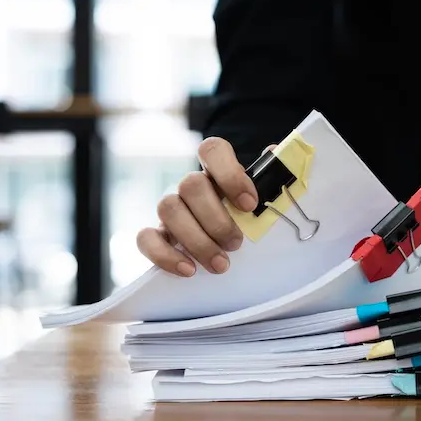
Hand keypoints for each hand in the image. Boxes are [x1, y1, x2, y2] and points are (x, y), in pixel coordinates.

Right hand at [136, 138, 271, 276]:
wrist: (230, 247)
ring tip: (220, 264)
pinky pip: (145, 238)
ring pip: (168, 208)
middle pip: (190, 184)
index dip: (229, 174)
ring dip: (196, 240)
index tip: (249, 204)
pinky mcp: (156, 235)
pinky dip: (165, 255)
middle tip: (236, 243)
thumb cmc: (247, 220)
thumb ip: (270, 178)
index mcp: (217, 171)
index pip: (213, 150)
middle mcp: (191, 186)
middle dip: (215, 219)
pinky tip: (189, 270)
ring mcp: (171, 209)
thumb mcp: (263, 200)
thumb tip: (275, 151)